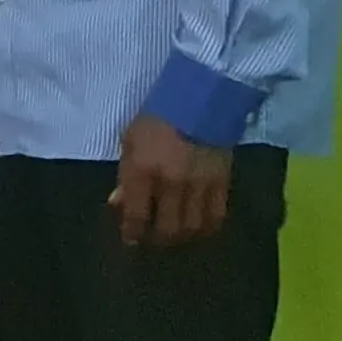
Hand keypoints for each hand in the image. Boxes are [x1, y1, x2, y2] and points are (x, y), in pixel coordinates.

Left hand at [110, 111, 234, 247]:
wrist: (199, 101)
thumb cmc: (155, 119)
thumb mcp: (129, 142)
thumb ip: (125, 176)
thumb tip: (119, 203)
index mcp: (142, 170)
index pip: (136, 215)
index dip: (132, 232)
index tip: (131, 239)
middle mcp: (171, 183)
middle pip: (167, 228)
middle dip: (158, 239)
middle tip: (153, 238)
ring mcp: (199, 185)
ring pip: (192, 228)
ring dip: (182, 236)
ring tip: (176, 234)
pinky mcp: (223, 183)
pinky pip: (216, 216)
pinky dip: (207, 227)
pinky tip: (199, 227)